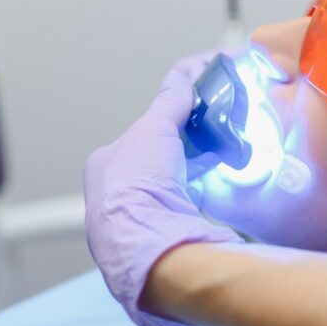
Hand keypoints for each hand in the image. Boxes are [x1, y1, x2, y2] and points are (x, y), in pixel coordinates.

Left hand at [84, 54, 242, 325]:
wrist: (151, 248)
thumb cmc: (137, 187)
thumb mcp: (154, 128)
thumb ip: (172, 101)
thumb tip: (186, 77)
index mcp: (104, 169)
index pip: (140, 139)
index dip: (168, 126)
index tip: (194, 119)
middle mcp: (113, 201)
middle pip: (158, 167)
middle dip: (184, 156)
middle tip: (213, 144)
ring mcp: (137, 228)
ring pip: (173, 194)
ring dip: (196, 181)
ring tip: (222, 168)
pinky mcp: (163, 247)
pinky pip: (188, 217)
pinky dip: (205, 204)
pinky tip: (221, 199)